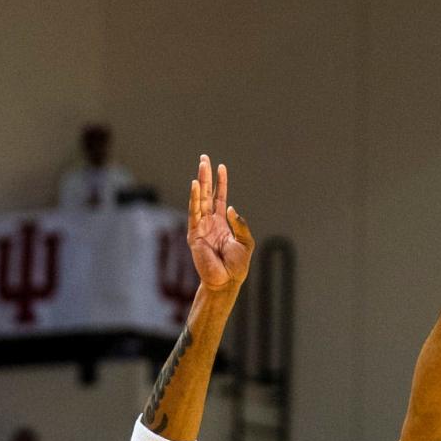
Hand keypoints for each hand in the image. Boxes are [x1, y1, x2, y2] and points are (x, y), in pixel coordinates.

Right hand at [187, 155, 254, 290]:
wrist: (226, 282)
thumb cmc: (237, 266)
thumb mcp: (246, 243)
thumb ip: (241, 225)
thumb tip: (231, 208)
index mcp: (222, 223)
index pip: (220, 198)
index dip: (221, 183)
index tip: (221, 166)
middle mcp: (210, 222)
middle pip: (207, 194)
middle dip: (206, 176)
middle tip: (204, 158)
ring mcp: (201, 227)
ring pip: (200, 199)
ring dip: (200, 182)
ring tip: (201, 165)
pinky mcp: (194, 234)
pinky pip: (194, 213)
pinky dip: (194, 198)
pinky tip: (195, 185)